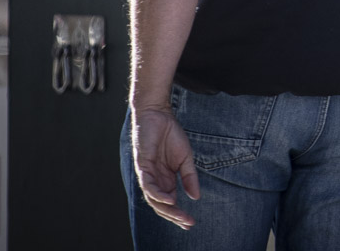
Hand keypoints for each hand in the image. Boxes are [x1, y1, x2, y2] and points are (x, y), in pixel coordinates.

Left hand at [131, 106, 199, 228]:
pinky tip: (170, 199)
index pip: (170, 202)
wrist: (159, 115)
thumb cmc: (170, 135)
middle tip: (188, 224)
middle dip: (174, 216)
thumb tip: (196, 197)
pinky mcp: (143, 166)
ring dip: (167, 209)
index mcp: (165, 180)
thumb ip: (189, 178)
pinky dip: (158, 194)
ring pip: (154, 199)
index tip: (190, 223)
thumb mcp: (186, 158)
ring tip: (180, 216)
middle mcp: (155, 181)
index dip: (178, 214)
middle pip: (161, 205)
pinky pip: (149, 185)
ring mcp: (148, 175)